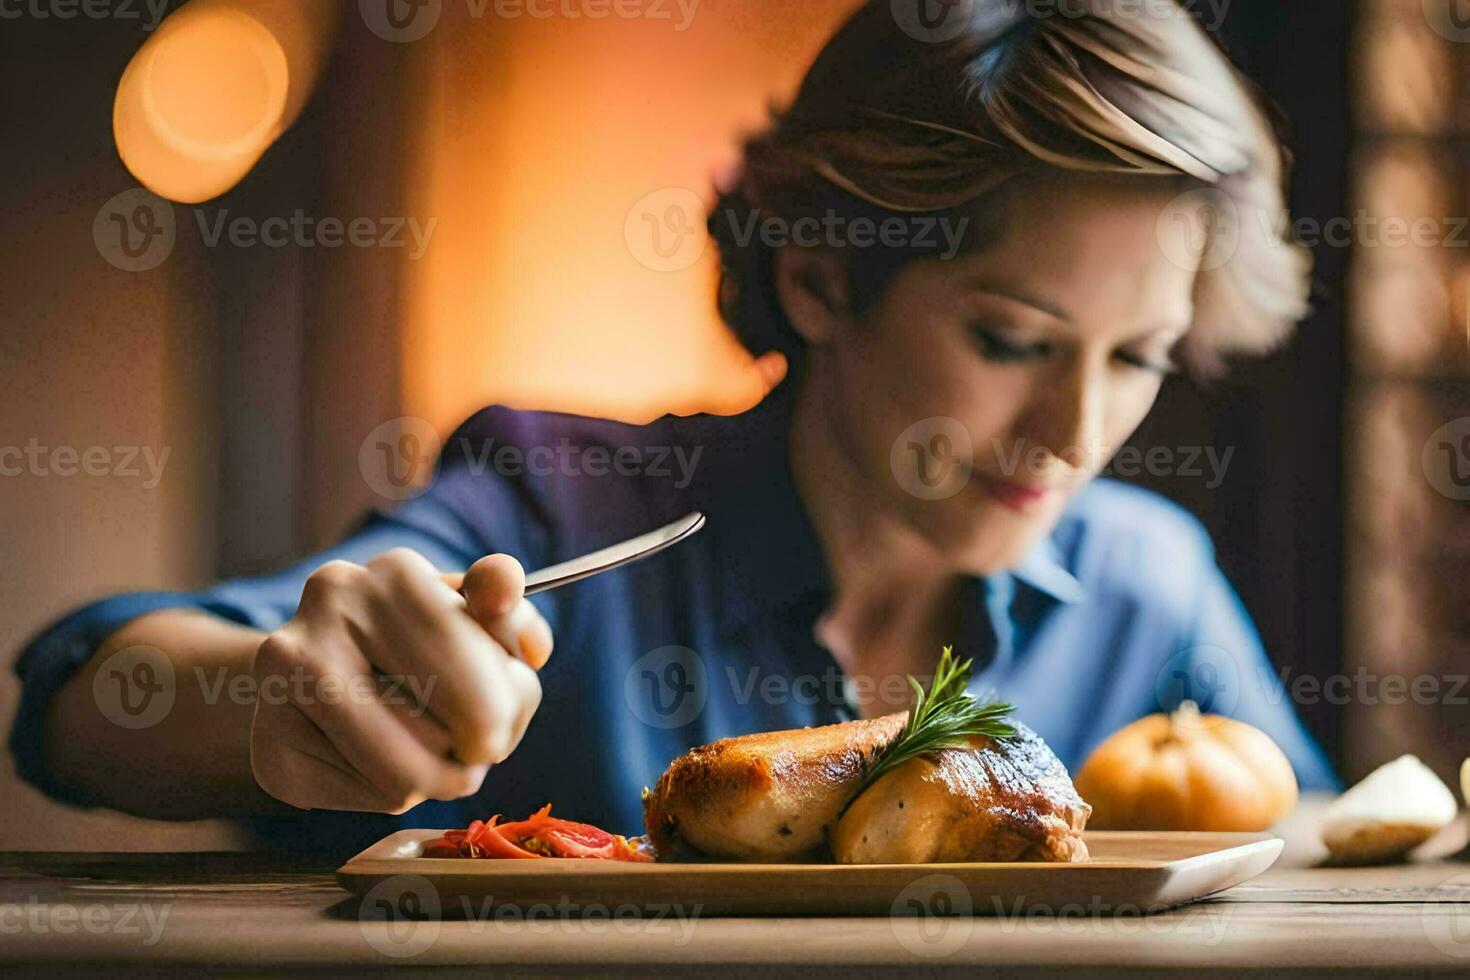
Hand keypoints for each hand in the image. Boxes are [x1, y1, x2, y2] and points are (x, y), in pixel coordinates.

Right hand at [248, 549, 552, 812]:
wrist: (322, 669)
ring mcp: (284, 682)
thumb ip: (514, 619)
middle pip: (443, 736)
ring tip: (429, 750)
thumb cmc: (423, 643)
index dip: (508, 714)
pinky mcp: (270, 752)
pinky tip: (376, 758)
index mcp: (397, 573)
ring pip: (404, 779)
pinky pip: (362, 802)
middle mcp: (328, 616)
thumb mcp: (480, 620)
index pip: (479, 678)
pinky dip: (388, 794)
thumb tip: (532, 646)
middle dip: (477, 753)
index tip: (506, 717)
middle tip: (475, 743)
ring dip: (437, 780)